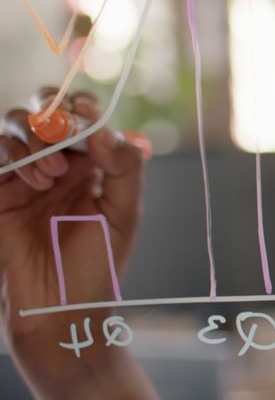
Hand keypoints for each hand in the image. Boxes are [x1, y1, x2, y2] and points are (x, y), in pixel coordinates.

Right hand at [0, 88, 153, 398]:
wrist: (60, 309)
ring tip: (51, 174)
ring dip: (33, 136)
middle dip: (53, 110)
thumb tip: (106, 130)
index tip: (87, 113)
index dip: (83, 103)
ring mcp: (27, 174)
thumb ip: (125, 169)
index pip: (85, 113)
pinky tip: (34, 181)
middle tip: (65, 135)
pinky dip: (9, 153)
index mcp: (95, 162)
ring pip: (16, 123)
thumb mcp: (124, 215)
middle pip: (46, 106)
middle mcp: (61, 161)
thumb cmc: (99, 265)